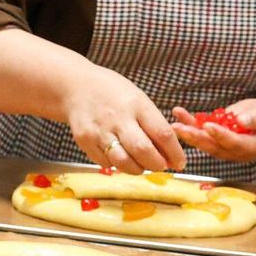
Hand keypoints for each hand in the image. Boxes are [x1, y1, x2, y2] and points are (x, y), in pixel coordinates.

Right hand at [62, 66, 185, 172]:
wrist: (75, 86)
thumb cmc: (112, 92)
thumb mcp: (138, 99)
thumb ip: (153, 123)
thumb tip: (170, 152)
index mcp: (136, 105)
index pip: (162, 134)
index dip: (175, 153)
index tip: (180, 162)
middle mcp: (118, 118)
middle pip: (144, 152)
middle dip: (158, 164)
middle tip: (161, 165)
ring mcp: (99, 131)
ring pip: (124, 163)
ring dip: (138, 169)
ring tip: (141, 163)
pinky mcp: (84, 141)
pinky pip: (106, 163)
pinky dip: (117, 164)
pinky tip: (120, 155)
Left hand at [172, 101, 255, 163]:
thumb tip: (241, 121)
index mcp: (254, 148)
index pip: (236, 144)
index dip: (222, 136)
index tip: (209, 126)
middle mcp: (236, 152)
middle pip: (214, 147)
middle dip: (196, 138)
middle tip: (180, 128)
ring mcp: (225, 147)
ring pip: (204, 141)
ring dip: (188, 132)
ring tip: (175, 121)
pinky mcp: (216, 139)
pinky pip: (201, 132)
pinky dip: (189, 123)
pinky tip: (178, 113)